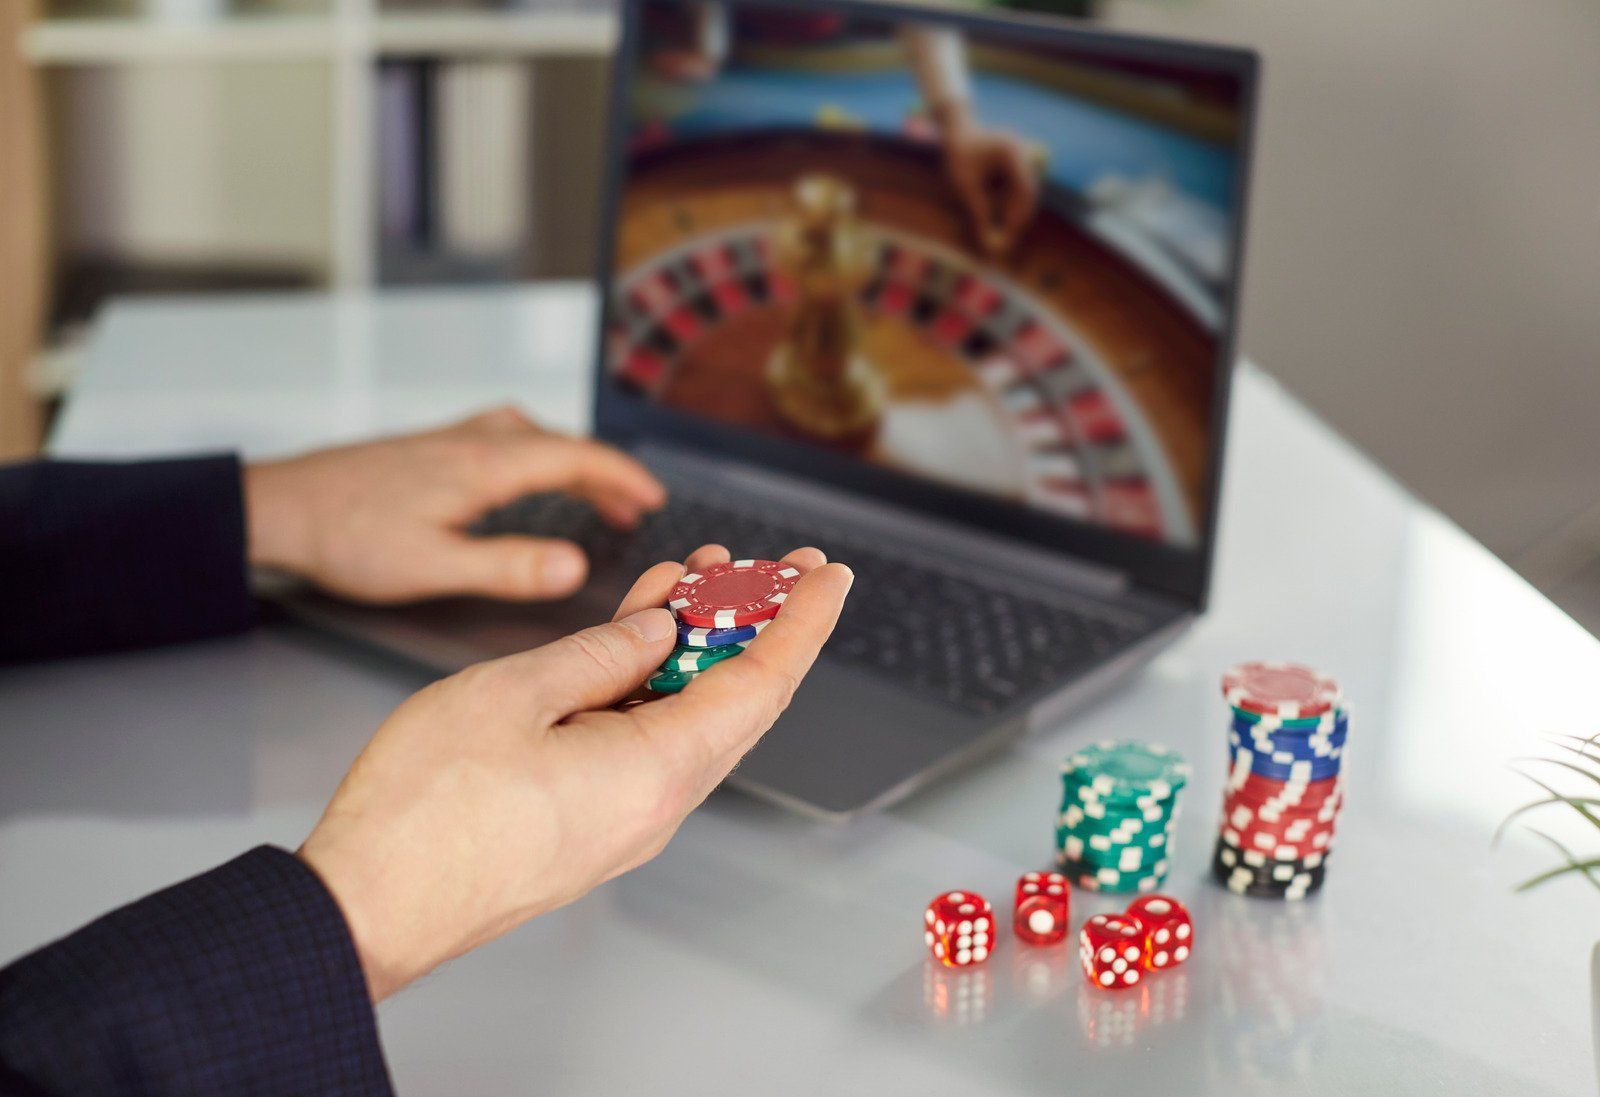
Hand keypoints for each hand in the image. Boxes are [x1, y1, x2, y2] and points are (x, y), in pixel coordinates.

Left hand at [242, 407, 664, 603]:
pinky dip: (536, 455)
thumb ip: (508, 566)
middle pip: (559, 443)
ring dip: (570, 461)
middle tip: (636, 507)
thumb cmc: (348, 538)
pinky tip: (522, 477)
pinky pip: (503, 438)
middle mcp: (472, 442)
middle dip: (604, 472)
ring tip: (592, 493)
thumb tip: (577, 566)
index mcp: (483, 467)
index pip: (574, 457)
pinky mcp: (429, 448)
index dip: (622, 475)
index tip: (654, 497)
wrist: (279, 507)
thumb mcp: (433, 566)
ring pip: (530, 437)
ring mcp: (449, 440)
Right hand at [296, 545, 852, 1000]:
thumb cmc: (425, 813)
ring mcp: (625, 820)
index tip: (828, 576)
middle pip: (736, 701)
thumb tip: (657, 631)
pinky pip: (648, 743)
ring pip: (690, 718)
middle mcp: (657, 806)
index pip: (760, 684)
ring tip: (696, 579)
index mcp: (654, 772)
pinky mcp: (591, 824)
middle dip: (758, 624)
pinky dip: (655, 684)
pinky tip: (639, 638)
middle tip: (771, 564)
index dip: (802, 623)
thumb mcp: (513, 692)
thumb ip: (601, 653)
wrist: (367, 907)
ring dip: (699, 648)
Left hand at [939, 110, 1040, 256]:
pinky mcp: (1019, 165)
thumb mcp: (964, 185)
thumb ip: (978, 210)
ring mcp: (1023, 158)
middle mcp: (1023, 153)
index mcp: (1010, 152)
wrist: (958, 131)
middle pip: (1028, 194)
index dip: (1017, 217)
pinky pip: (1017, 190)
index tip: (1007, 237)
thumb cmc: (957, 156)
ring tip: (986, 215)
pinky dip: (1006, 203)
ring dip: (1009, 212)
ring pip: (1022, 195)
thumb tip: (988, 240)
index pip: (1023, 191)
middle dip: (1016, 219)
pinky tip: (987, 202)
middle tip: (1004, 242)